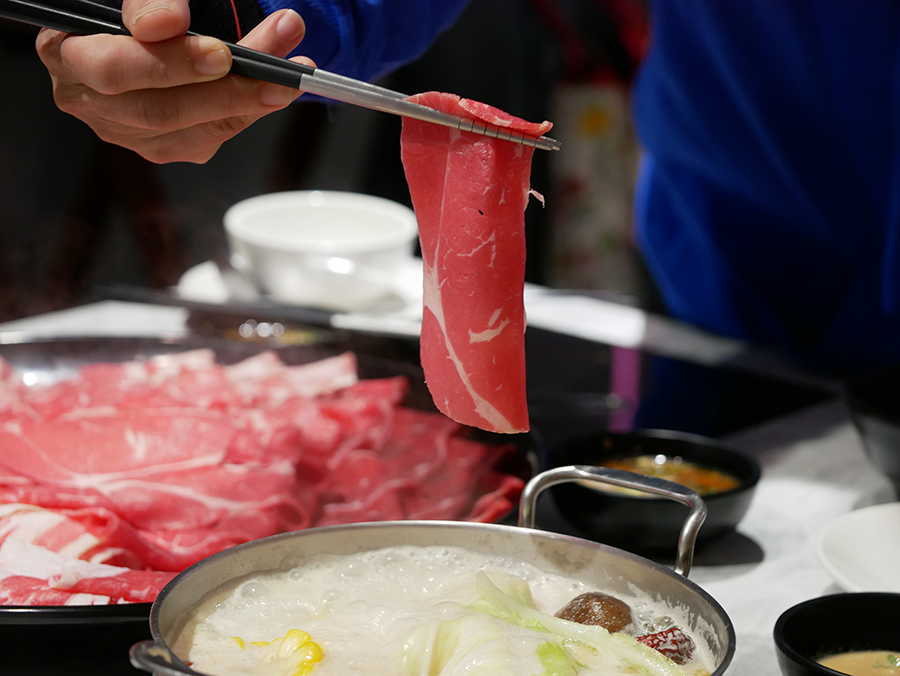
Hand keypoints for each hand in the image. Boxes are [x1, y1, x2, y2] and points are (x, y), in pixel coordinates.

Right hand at [35, 0, 313, 162]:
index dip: (169, 64)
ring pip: (192, 131)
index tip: (221, 52)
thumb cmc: (145, 7)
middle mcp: (90, 100)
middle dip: (225, 88)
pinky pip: (212, 137)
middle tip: (273, 63)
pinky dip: (250, 112)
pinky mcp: (164, 145)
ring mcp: (127, 130)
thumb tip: (165, 23)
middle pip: (159, 110)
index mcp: (65, 52)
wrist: (155, 22)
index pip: (113, 69)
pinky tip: (278, 89)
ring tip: (292, 70)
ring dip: (251, 100)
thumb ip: (146, 0)